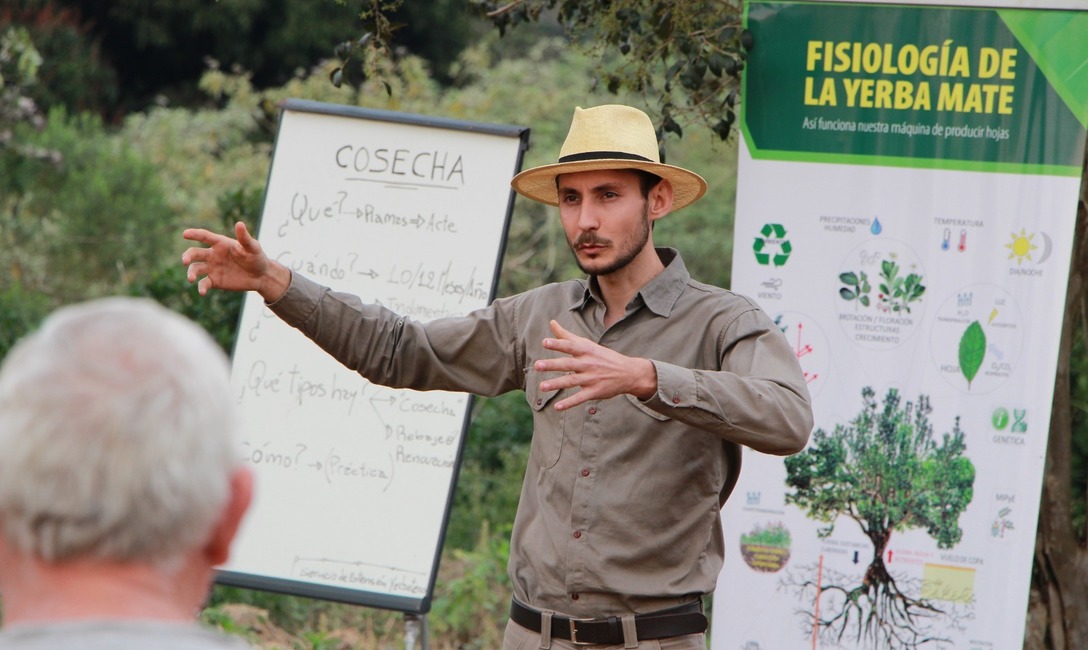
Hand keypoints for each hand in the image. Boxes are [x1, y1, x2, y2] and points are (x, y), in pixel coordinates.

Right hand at [181, 221, 289, 300]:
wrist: (261, 276)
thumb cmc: (257, 257)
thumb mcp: (252, 247)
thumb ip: (244, 238)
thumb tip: (239, 224)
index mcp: (220, 243)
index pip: (204, 237)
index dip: (195, 234)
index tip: (185, 234)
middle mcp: (212, 255)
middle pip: (195, 253)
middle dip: (187, 256)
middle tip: (184, 261)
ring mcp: (212, 268)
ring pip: (195, 269)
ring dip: (191, 273)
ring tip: (191, 279)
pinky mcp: (214, 281)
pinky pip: (204, 283)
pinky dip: (201, 287)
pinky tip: (202, 292)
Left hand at [534, 320, 656, 410]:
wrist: (628, 372)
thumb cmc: (603, 356)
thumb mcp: (587, 344)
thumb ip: (567, 335)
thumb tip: (551, 322)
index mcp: (586, 351)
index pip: (570, 346)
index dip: (558, 344)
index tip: (545, 342)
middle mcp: (588, 364)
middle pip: (568, 364)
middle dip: (552, 365)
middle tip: (537, 365)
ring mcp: (591, 378)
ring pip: (571, 381)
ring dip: (556, 384)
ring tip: (542, 386)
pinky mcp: (594, 392)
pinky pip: (580, 398)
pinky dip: (569, 403)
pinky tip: (557, 407)